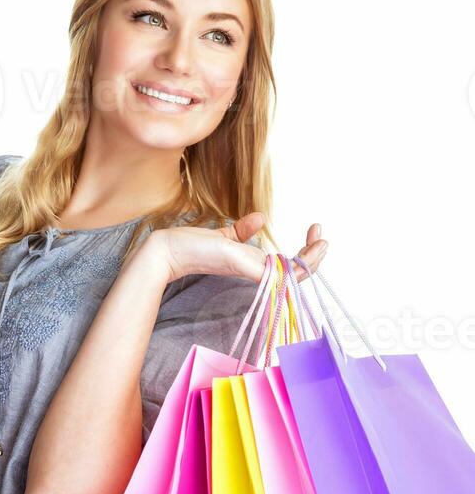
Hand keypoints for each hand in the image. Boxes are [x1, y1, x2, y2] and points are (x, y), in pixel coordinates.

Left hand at [149, 212, 327, 284]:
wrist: (169, 250)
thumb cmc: (193, 246)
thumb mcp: (224, 236)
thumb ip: (243, 231)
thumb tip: (261, 218)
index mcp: (254, 265)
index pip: (289, 267)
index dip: (306, 254)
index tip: (314, 231)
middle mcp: (256, 271)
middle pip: (297, 274)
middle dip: (316, 258)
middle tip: (324, 239)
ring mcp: (252, 272)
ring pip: (293, 276)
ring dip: (312, 261)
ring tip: (322, 242)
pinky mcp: (245, 268)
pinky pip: (278, 274)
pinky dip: (295, 267)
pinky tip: (304, 252)